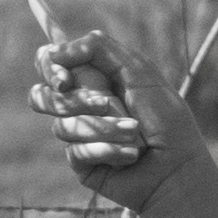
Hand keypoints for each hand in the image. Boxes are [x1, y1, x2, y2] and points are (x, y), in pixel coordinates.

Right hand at [31, 29, 203, 205]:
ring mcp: (78, 135)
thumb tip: (54, 50)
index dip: (49, 68)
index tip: (64, 79)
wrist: (177, 168)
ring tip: (135, 132)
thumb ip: (99, 49)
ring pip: (63, 127)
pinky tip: (130, 156)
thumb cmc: (165, 118)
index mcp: (91, 77)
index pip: (48, 63)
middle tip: (106, 104)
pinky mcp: (81, 163)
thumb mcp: (138, 71)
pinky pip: (76, 152)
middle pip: (40, 96)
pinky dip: (108, 150)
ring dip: (105, 128)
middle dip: (75, 101)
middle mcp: (79, 104)